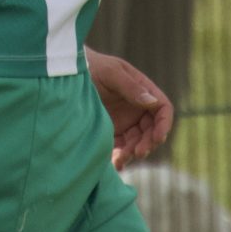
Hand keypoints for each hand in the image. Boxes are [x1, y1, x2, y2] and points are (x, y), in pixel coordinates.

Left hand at [84, 49, 174, 166]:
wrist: (66, 75)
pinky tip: (115, 165)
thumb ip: (130, 87)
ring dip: (133, 153)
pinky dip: (120, 157)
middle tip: (138, 152)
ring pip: (137, 142)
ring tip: (120, 160)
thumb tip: (152, 102)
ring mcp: (125, 121)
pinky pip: (121, 148)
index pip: (162, 108)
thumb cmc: (91, 66)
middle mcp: (137, 108)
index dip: (164, 124)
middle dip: (147, 143)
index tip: (158, 137)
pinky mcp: (112, 132)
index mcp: (142, 90)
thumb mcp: (110, 72)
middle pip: (152, 130)